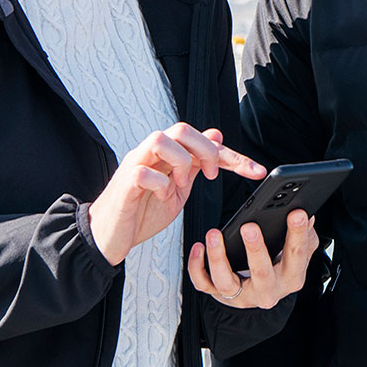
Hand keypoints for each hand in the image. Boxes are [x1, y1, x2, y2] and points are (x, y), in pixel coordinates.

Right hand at [91, 125, 263, 266]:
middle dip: (206, 151)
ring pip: (161, 139)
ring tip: (182, 185)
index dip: (233, 154)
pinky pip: (142, 171)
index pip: (202, 140)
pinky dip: (159, 184)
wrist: (109, 237)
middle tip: (212, 177)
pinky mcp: (123, 185)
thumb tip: (216, 136)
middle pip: (181, 129)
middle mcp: (150, 154)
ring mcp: (135, 166)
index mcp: (166, 155)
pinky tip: (162, 197)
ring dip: (181, 162)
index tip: (257, 171)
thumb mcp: (178, 189)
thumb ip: (196, 165)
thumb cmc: (142, 212)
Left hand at [189, 200, 321, 309]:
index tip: (296, 213)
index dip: (297, 234)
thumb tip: (307, 216)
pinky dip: (197, 267)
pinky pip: (204, 284)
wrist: (264, 294)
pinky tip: (199, 247)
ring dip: (218, 257)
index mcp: (292, 278)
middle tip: (249, 227)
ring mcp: (242, 296)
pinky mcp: (220, 296)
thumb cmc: (282, 268)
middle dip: (255, 250)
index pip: (297, 256)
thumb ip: (305, 236)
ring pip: (226, 282)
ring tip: (214, 234)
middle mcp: (268, 291)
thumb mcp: (298, 254)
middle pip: (262, 273)